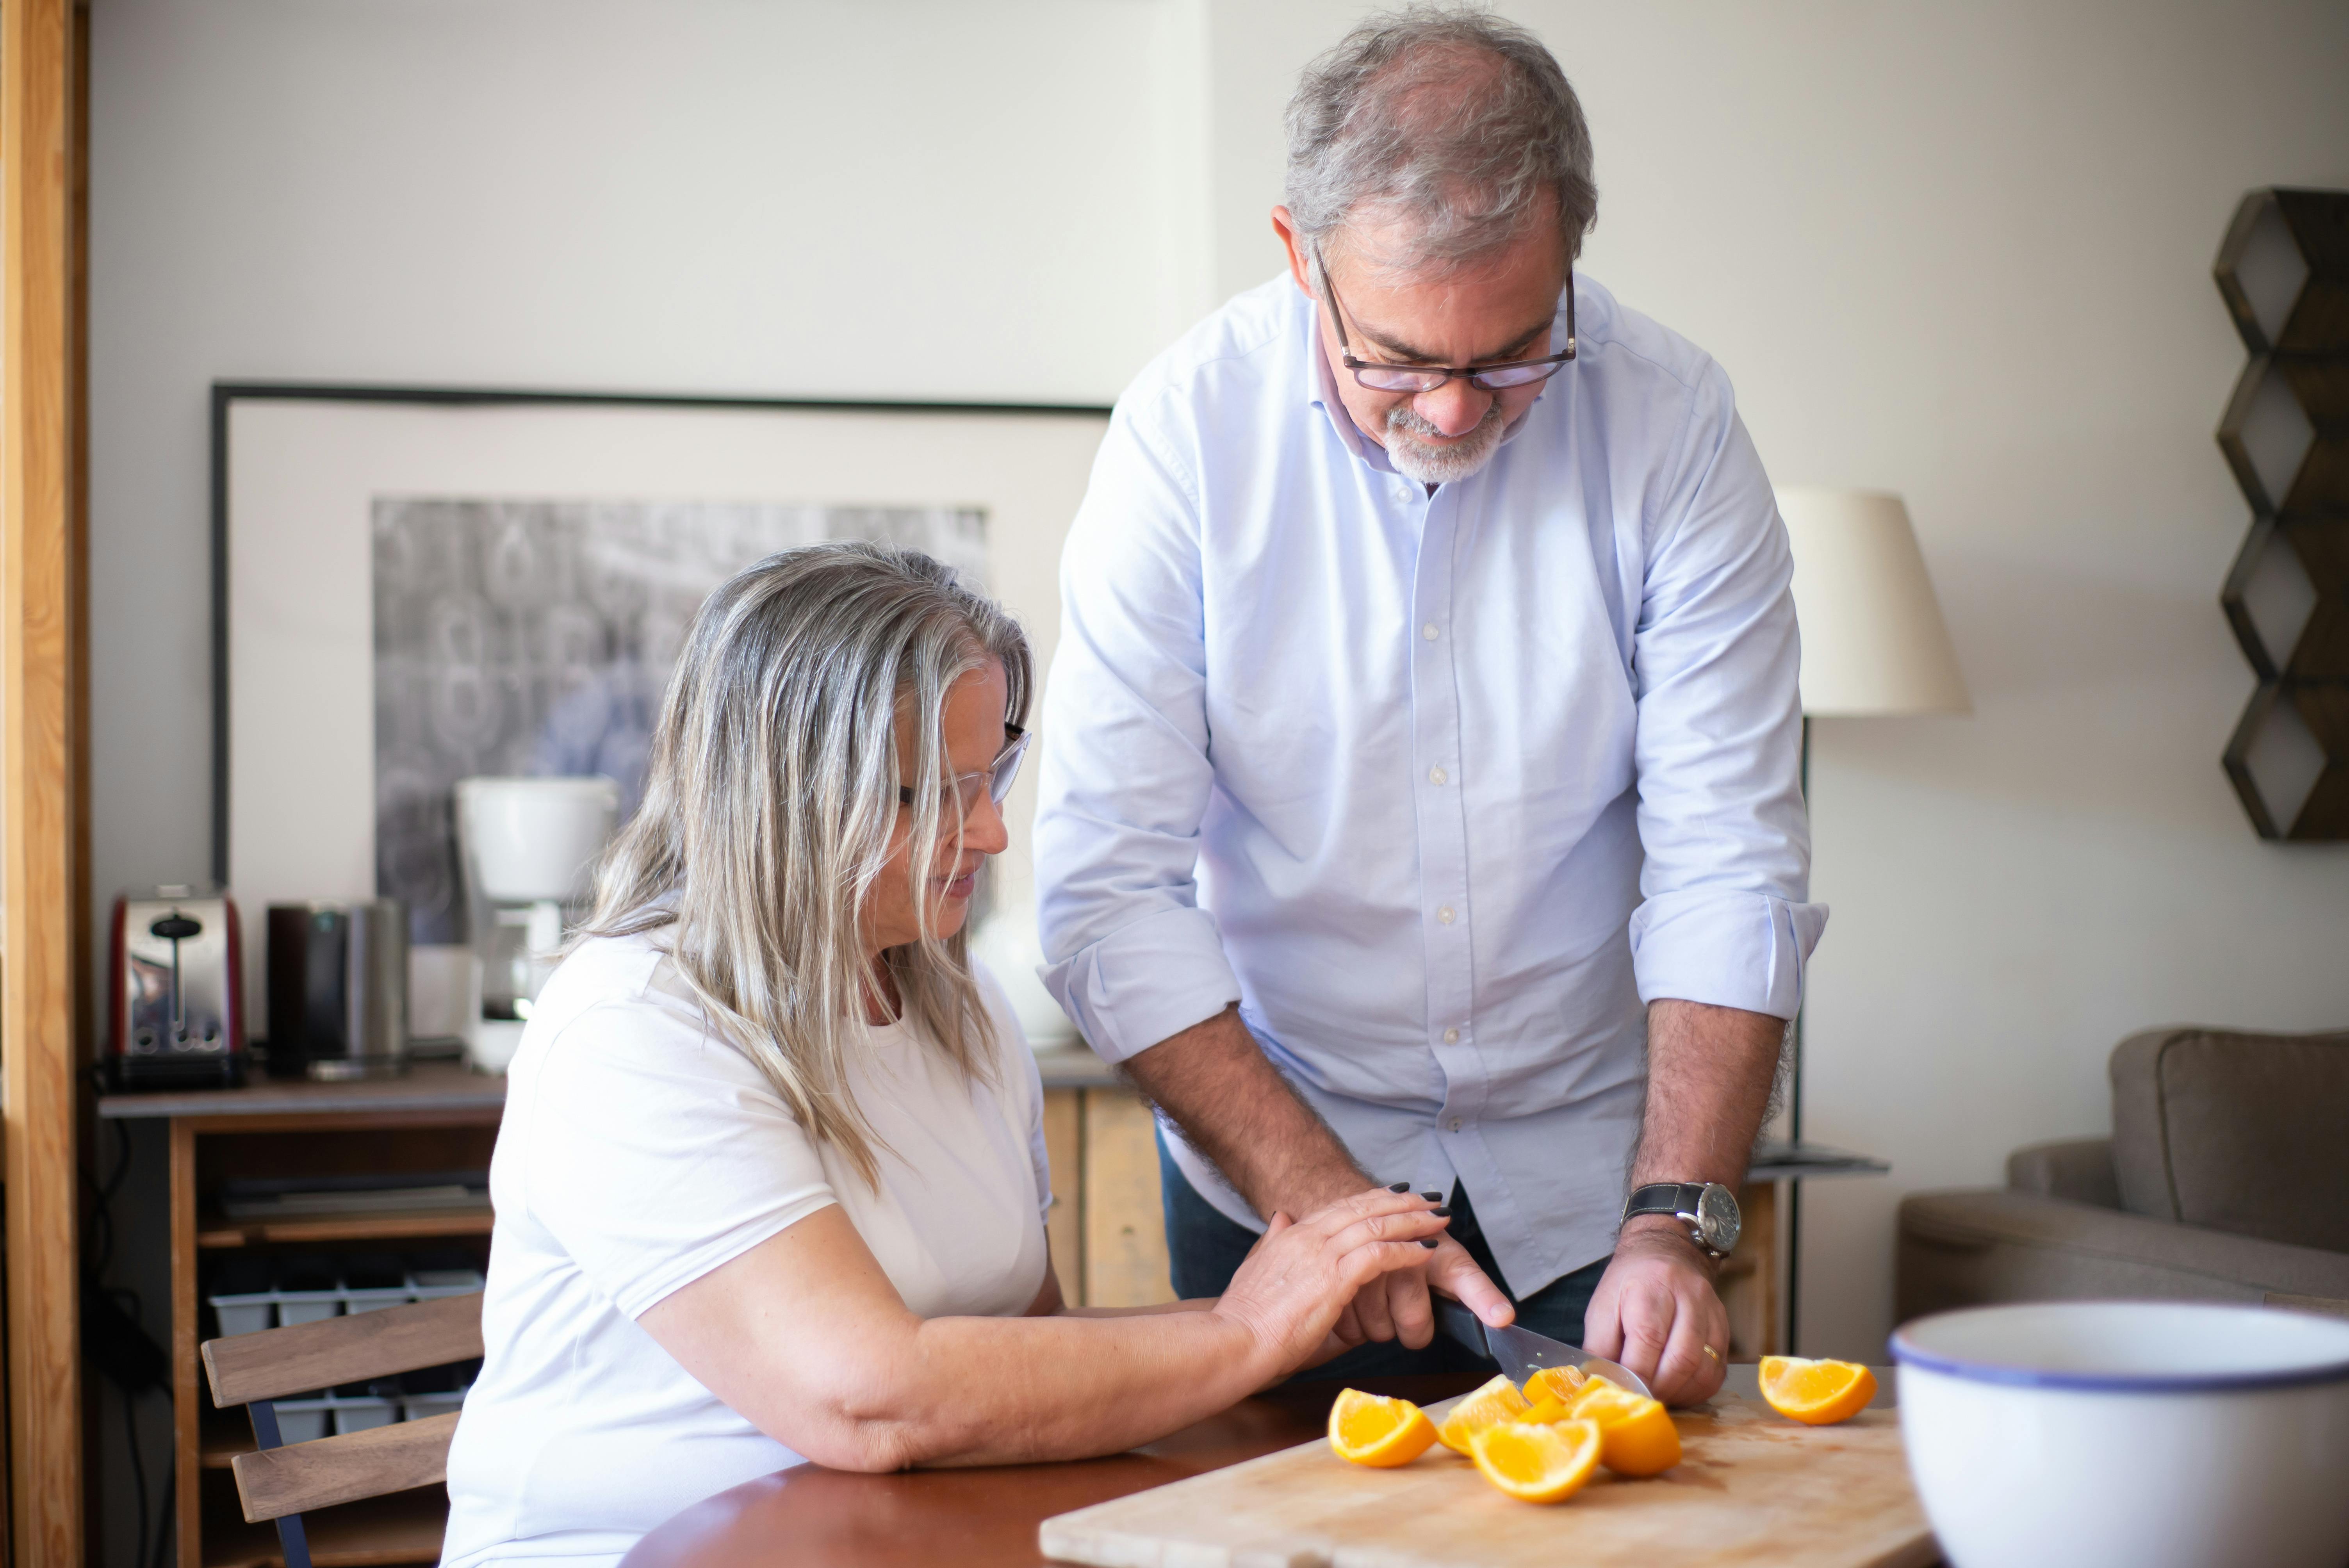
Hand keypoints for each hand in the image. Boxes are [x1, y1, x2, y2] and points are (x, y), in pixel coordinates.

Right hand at [1210, 1186, 1452, 1376]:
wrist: (1234, 1339)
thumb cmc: (1245, 1317)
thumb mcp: (1256, 1267)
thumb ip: (1273, 1241)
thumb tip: (1281, 1217)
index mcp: (1293, 1235)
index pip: (1342, 1207)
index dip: (1374, 1198)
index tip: (1398, 1195)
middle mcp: (1309, 1236)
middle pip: (1365, 1207)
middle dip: (1402, 1202)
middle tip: (1430, 1199)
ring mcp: (1321, 1254)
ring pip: (1377, 1225)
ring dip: (1413, 1221)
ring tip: (1439, 1220)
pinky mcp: (1334, 1278)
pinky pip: (1380, 1255)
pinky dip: (1406, 1251)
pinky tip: (1426, 1252)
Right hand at [1330, 1223, 1514, 1350]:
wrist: (1366, 1220)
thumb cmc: (1415, 1248)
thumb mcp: (1450, 1265)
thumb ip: (1477, 1292)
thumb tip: (1504, 1318)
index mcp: (1437, 1252)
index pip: (1465, 1278)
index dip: (1484, 1299)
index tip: (1501, 1317)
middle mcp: (1405, 1254)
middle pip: (1415, 1325)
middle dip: (1412, 1329)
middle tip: (1406, 1307)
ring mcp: (1368, 1265)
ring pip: (1379, 1331)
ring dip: (1379, 1325)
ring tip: (1382, 1301)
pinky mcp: (1338, 1277)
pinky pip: (1351, 1329)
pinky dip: (1354, 1324)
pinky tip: (1358, 1303)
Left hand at [1580, 1219, 1729, 1405]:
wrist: (1668, 1251)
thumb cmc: (1630, 1282)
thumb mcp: (1603, 1305)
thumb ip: (1599, 1345)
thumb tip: (1600, 1382)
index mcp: (1650, 1288)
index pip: (1648, 1339)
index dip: (1636, 1375)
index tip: (1623, 1393)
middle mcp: (1687, 1297)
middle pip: (1680, 1359)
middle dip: (1658, 1389)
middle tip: (1641, 1399)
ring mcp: (1711, 1313)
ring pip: (1704, 1369)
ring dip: (1679, 1393)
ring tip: (1659, 1396)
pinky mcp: (1724, 1327)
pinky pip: (1718, 1371)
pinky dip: (1697, 1390)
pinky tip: (1679, 1390)